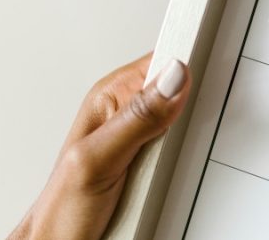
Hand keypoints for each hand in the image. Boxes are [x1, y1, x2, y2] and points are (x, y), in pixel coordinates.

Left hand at [8, 54, 190, 239]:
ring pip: (189, 120)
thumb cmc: (62, 208)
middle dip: (195, 107)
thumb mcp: (98, 158)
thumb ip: (138, 117)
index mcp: (111, 96)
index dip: (189, 65)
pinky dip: (190, 159)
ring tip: (178, 156)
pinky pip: (186, 149)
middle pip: (182, 89)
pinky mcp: (154, 158)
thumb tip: (174, 76)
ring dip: (193, 139)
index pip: (162, 60)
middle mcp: (128, 110)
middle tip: (185, 131)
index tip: (206, 78)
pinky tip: (181, 168)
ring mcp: (143, 135)